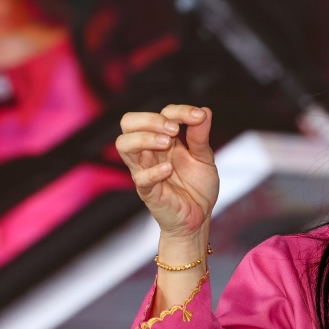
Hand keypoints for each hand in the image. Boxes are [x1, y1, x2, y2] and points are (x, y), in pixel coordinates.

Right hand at [116, 105, 218, 238]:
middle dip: (150, 120)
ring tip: (167, 143)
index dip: (178, 111)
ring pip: (124, 145)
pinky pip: (139, 178)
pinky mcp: (147, 191)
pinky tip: (169, 170)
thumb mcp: (204, 157)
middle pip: (128, 123)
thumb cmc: (198, 186)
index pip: (160, 114)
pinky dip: (152, 171)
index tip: (199, 116)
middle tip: (174, 130)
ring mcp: (145, 170)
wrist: (199, 217)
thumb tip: (204, 110)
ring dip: (144, 139)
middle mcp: (150, 151)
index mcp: (163, 139)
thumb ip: (201, 136)